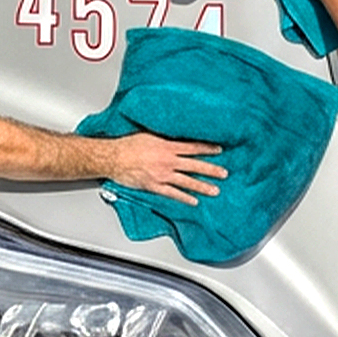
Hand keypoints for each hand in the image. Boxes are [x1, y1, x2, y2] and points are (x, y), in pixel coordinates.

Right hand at [102, 133, 226, 206]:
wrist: (113, 157)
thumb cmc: (127, 145)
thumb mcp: (148, 135)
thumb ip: (163, 138)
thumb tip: (174, 136)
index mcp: (167, 147)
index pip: (193, 147)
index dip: (207, 149)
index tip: (219, 150)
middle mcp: (168, 161)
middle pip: (194, 166)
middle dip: (211, 170)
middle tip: (224, 174)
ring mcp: (162, 175)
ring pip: (187, 181)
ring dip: (202, 186)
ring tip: (215, 190)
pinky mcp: (154, 186)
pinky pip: (172, 193)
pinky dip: (184, 198)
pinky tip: (194, 201)